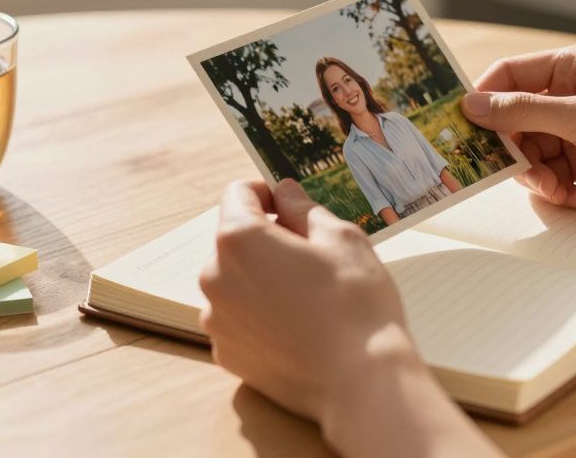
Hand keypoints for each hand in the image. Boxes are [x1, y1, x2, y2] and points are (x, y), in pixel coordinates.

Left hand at [200, 180, 499, 456]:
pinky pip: (238, 319)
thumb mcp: (341, 238)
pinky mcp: (227, 354)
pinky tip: (297, 327)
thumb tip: (284, 193)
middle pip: (234, 241)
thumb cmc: (354, 303)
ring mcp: (217, 320)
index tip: (290, 207)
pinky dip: (260, 316)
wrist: (360, 381)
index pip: (238, 194)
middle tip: (312, 257)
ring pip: (236, 281)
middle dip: (266, 240)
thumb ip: (303, 209)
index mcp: (238, 240)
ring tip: (307, 297)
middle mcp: (214, 277)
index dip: (266, 194)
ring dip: (261, 279)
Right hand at [461, 44, 575, 220]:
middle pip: (515, 120)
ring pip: (531, 152)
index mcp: (572, 67)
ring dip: (538, 176)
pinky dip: (557, 189)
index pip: (510, 74)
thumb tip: (472, 105)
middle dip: (514, 149)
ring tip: (558, 190)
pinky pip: (551, 174)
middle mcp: (572, 95)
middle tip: (519, 171)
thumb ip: (523, 112)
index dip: (485, 98)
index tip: (463, 125)